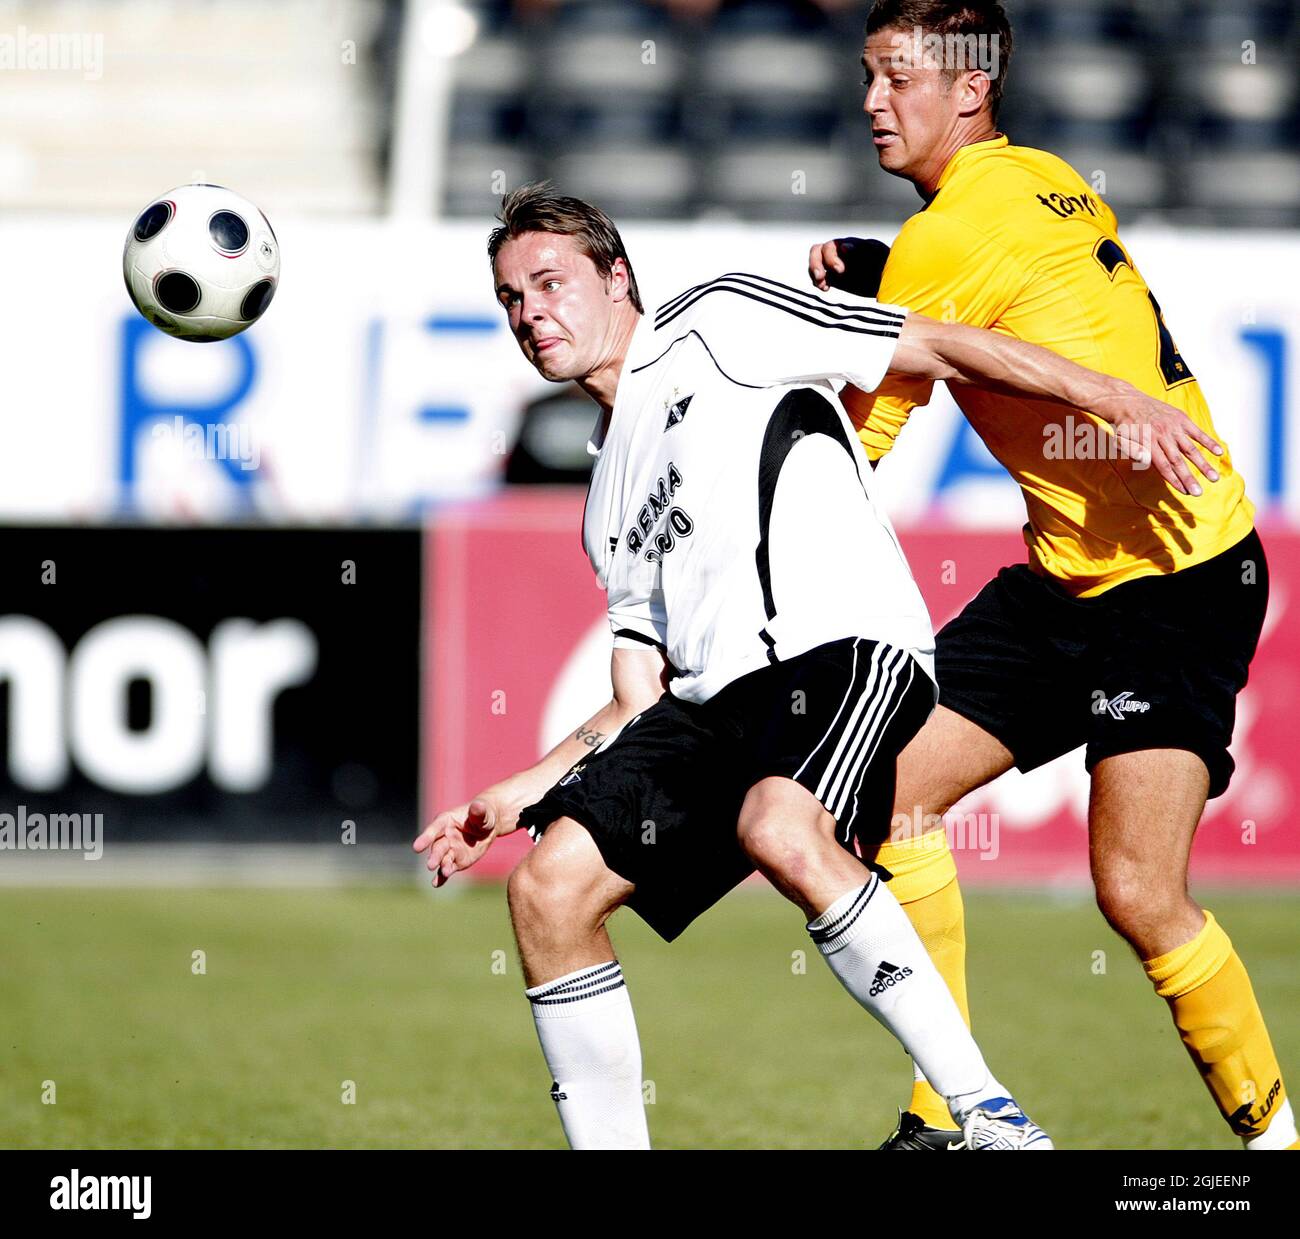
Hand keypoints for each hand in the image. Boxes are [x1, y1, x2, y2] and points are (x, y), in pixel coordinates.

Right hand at [413, 798, 501, 886]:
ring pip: (443, 859)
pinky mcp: (456, 861)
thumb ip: (479, 811)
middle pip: (438, 847)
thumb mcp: (483, 811)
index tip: (417, 847)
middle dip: (434, 856)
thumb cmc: (484, 814)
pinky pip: (447, 869)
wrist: (488, 826)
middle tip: (431, 865)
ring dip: (442, 866)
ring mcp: (450, 849)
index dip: (426, 837)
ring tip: (445, 872)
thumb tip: (477, 806)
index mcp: (446, 821)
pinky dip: (441, 877)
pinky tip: (436, 884)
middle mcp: (444, 836)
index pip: (435, 829)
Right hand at [808, 236, 889, 296]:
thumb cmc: (885, 264)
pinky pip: (819, 275)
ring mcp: (835, 264)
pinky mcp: (833, 277)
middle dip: (816, 264)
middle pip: (818, 251)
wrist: (891, 280)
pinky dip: (818, 281)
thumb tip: (843, 246)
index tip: (840, 270)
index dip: (831, 257)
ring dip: (814, 271)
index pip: (832, 245)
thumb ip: (861, 250)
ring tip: (822, 284)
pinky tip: (825, 288)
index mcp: (850, 244)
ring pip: (815, 262)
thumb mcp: (877, 256)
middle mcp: (839, 252)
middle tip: (822, 277)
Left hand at [1094, 390, 1223, 496]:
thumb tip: (1145, 461)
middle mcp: (1162, 435)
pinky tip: (1218, 452)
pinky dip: (1208, 442)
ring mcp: (1173, 426)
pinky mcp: (1181, 419)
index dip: (1175, 480)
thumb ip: (1131, 451)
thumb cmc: (1124, 425)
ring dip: (1203, 464)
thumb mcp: (1120, 439)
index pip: (1164, 466)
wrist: (1128, 401)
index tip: (1184, 492)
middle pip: (1178, 461)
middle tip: (1199, 493)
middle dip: (1189, 478)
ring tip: (1214, 478)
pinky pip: (1197, 432)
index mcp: (1148, 442)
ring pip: (1190, 449)